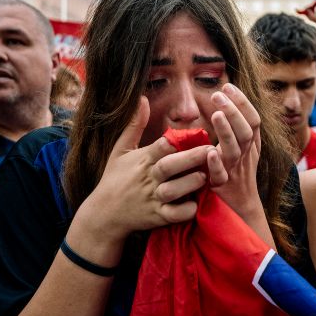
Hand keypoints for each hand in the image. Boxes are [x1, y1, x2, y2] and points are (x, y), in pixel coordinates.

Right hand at [82, 96, 210, 243]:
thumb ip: (135, 125)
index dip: (177, 140)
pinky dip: (185, 210)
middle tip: (212, 150)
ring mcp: (152, 198)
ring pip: (173, 191)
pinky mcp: (156, 217)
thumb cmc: (115, 178)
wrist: (104, 213)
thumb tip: (143, 98)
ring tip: (205, 176)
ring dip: (190, 183)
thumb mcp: (121, 149)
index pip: (160, 146)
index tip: (198, 134)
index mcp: (142, 159)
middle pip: (169, 166)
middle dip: (191, 158)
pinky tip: (195, 203)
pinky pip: (173, 215)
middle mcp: (148, 178)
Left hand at [206, 83, 262, 218]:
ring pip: (235, 149)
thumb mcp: (240, 149)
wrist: (239, 210)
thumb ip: (235, 127)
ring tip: (216, 114)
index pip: (253, 119)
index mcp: (251, 145)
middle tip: (218, 94)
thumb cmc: (235, 174)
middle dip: (234, 111)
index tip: (227, 85)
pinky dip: (216, 163)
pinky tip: (210, 152)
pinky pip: (221, 175)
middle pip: (246, 131)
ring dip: (226, 130)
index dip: (242, 102)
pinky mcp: (222, 186)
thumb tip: (224, 97)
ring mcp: (235, 170)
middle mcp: (245, 155)